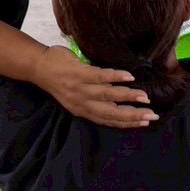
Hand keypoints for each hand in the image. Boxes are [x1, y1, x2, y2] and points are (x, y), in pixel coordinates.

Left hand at [39, 47, 157, 127]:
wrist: (38, 67)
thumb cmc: (60, 79)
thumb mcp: (76, 96)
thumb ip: (94, 99)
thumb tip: (118, 96)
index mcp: (83, 110)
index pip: (108, 120)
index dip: (127, 123)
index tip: (144, 123)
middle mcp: (83, 104)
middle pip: (111, 113)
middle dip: (133, 116)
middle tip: (151, 115)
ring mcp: (81, 89)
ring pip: (108, 96)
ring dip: (128, 97)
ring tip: (144, 97)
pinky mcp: (79, 74)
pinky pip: (100, 77)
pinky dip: (116, 77)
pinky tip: (129, 77)